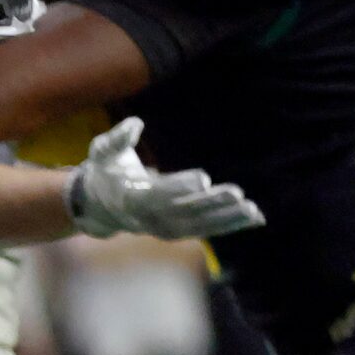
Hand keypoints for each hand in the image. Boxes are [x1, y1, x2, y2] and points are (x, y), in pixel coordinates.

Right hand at [67, 118, 265, 241]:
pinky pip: (206, 230)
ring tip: (253, 210)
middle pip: (183, 212)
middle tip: (237, 193)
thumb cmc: (107, 171)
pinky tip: (255, 218)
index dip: (180, 187)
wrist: (100, 206)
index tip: (204, 178)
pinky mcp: (177, 231)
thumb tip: (135, 123)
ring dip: (227, 219)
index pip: (157, 194)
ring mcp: (163, 228)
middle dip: (211, 204)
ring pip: (199, 226)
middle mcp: (148, 218)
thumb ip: (118, 138)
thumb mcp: (104, 152)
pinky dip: (230, 225)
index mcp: (131, 197)